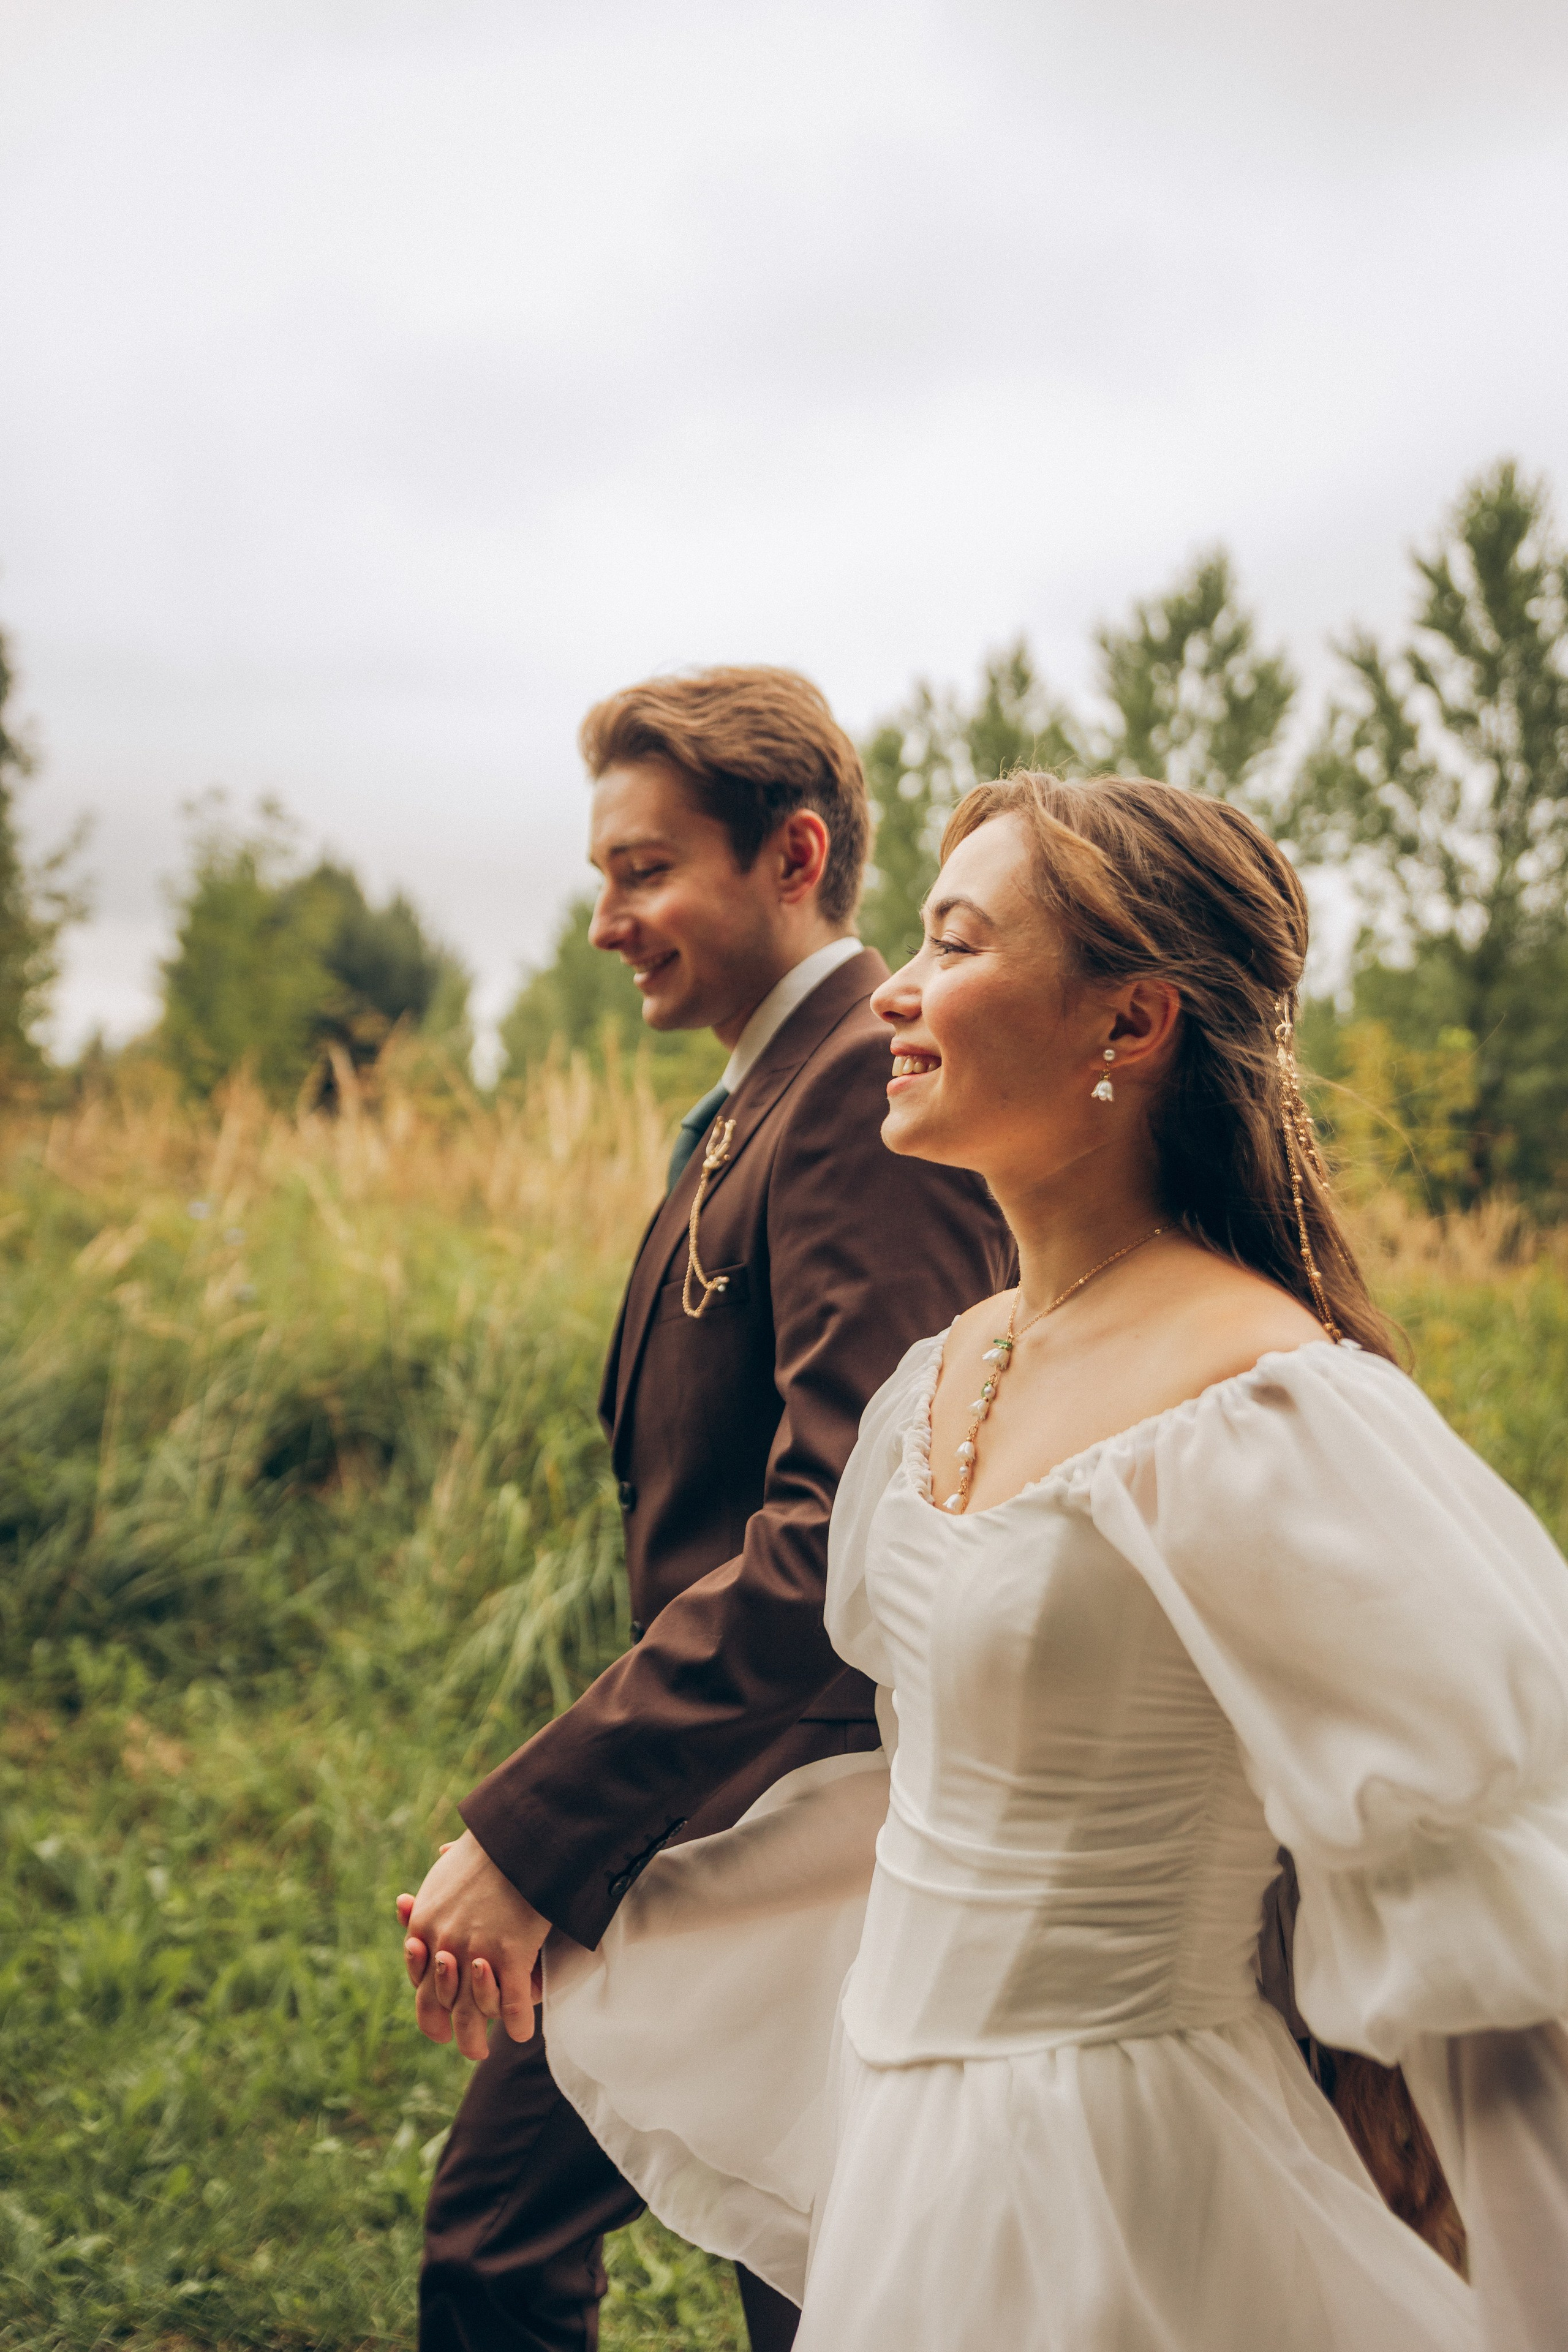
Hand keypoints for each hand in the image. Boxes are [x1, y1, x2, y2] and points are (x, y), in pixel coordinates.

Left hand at [396, 1831, 549, 2059]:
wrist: (517, 1834)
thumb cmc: (484, 1848)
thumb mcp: (443, 1871)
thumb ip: (432, 1892)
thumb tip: (415, 1888)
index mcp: (423, 1927)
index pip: (420, 1985)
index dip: (430, 2013)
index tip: (439, 2028)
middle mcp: (443, 1946)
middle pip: (442, 2008)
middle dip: (454, 2034)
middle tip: (469, 2050)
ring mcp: (477, 1952)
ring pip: (473, 2015)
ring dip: (479, 2039)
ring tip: (487, 2051)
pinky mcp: (510, 1954)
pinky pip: (513, 2005)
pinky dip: (518, 2023)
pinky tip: (523, 2031)